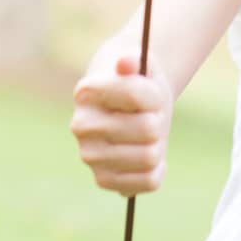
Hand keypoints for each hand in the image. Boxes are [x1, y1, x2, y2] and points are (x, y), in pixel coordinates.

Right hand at [69, 55, 171, 196]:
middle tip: (149, 115)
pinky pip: (149, 181)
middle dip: (158, 120)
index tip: (150, 92)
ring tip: (146, 135)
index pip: (136, 94)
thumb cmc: (138, 82)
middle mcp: (81, 126)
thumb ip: (136, 59)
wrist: (127, 107)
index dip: (155, 93)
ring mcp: (89, 156)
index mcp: (87, 92)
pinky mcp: (103, 180)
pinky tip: (148, 155)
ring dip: (159, 144)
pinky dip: (158, 168)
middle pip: (149, 128)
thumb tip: (126, 62)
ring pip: (151, 156)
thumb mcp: (143, 65)